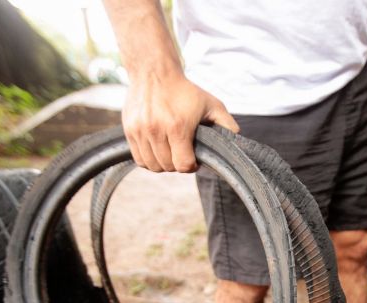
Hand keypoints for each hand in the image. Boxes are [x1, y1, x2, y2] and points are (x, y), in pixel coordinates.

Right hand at [122, 70, 238, 172]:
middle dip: (178, 164)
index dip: (192, 166)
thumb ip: (227, 125)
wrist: (154, 72)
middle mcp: (156, 130)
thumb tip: (237, 142)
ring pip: (152, 165)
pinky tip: (158, 151)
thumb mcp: (212, 105)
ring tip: (171, 152)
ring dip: (164, 164)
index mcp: (177, 126)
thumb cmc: (186, 91)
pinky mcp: (129, 130)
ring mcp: (140, 130)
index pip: (183, 165)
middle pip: (168, 167)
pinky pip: (139, 159)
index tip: (195, 159)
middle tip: (183, 153)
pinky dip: (150, 160)